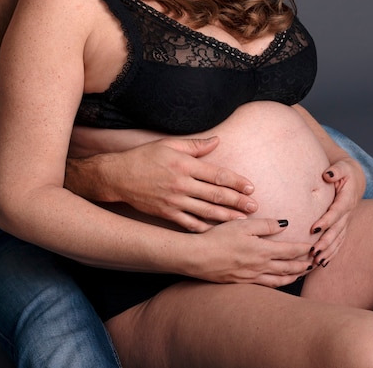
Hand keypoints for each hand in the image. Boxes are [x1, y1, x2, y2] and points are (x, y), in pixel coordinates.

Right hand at [68, 137, 258, 231]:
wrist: (117, 176)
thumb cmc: (144, 157)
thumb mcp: (169, 145)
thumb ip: (195, 145)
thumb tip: (217, 141)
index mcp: (185, 165)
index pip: (217, 174)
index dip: (236, 181)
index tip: (250, 187)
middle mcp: (181, 184)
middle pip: (215, 194)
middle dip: (237, 201)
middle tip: (255, 206)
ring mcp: (174, 201)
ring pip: (206, 211)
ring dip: (226, 216)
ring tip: (243, 221)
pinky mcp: (166, 214)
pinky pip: (189, 223)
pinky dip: (204, 228)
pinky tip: (218, 232)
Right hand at [188, 218, 313, 286]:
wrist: (198, 258)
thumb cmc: (218, 238)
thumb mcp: (242, 225)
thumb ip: (265, 225)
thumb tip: (284, 224)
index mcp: (262, 250)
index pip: (290, 250)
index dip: (304, 249)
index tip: (314, 246)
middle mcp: (260, 266)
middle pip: (288, 267)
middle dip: (303, 265)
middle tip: (316, 263)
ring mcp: (251, 277)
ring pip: (279, 279)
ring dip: (294, 276)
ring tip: (303, 273)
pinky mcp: (242, 283)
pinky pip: (266, 286)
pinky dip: (278, 284)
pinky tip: (280, 282)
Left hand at [308, 157, 364, 265]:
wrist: (355, 178)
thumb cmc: (345, 171)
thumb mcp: (342, 167)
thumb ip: (335, 170)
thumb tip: (327, 175)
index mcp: (347, 199)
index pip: (336, 212)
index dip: (327, 221)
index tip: (314, 228)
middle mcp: (347, 213)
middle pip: (337, 230)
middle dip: (326, 242)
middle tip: (314, 251)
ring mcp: (346, 221)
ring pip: (338, 239)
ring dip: (328, 251)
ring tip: (316, 261)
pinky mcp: (343, 226)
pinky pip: (338, 242)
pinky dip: (331, 253)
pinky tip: (322, 263)